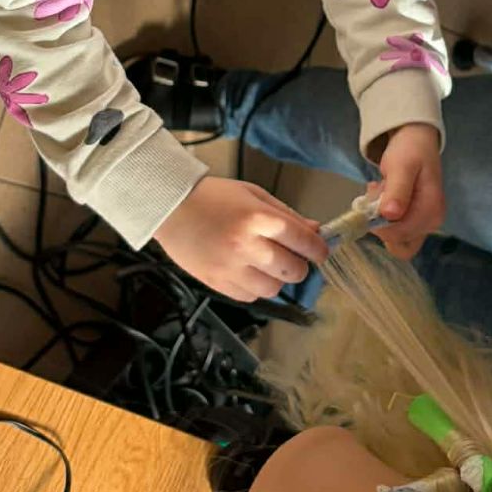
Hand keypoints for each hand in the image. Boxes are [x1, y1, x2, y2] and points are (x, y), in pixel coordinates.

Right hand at [155, 176, 327, 301]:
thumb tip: (316, 231)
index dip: (319, 250)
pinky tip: (247, 271)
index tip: (320, 251)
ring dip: (276, 278)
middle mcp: (246, 246)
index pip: (304, 242)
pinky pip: (250, 297)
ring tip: (266, 264)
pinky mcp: (216, 282)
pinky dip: (255, 288)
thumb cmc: (213, 196)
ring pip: (274, 289)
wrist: (170, 207)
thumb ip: (287, 214)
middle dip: (299, 265)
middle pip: (293, 270)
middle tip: (292, 257)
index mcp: (258, 218)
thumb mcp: (254, 195)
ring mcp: (230, 267)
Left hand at [373, 123, 444, 260]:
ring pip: (395, 239)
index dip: (379, 224)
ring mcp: (424, 223)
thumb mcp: (401, 166)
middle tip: (376, 196)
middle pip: (398, 243)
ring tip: (380, 193)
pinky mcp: (415, 220)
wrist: (416, 139)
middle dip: (380, 223)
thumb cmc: (410, 150)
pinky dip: (384, 218)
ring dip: (381, 220)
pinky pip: (395, 231)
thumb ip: (397, 190)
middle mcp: (432, 222)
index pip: (399, 235)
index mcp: (431, 211)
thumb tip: (390, 215)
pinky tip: (383, 196)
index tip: (370, 201)